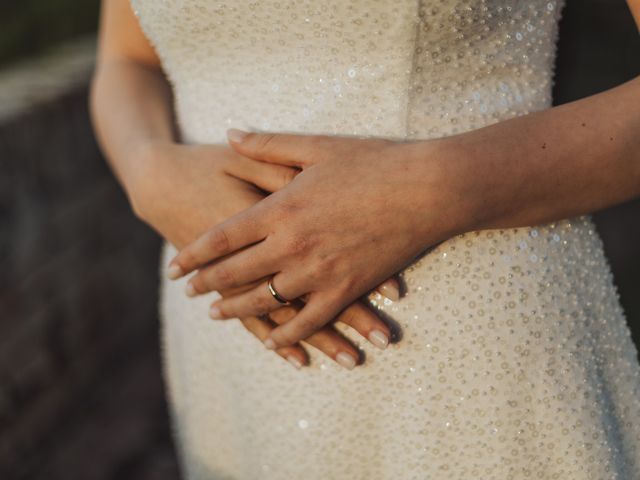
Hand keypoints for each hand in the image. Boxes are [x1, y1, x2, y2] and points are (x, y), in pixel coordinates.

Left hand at [134, 140, 397, 367]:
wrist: (427, 188)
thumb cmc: (373, 162)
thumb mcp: (317, 145)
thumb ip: (268, 143)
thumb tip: (229, 132)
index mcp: (280, 208)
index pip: (221, 239)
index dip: (193, 255)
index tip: (175, 267)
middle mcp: (291, 244)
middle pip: (235, 273)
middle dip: (206, 284)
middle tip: (187, 292)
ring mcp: (318, 271)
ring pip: (264, 300)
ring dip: (236, 310)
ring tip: (215, 314)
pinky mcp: (346, 289)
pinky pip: (309, 320)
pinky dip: (287, 333)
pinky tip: (272, 341)